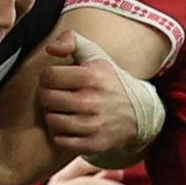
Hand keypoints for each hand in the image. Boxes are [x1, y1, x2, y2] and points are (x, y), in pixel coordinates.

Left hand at [37, 31, 139, 155]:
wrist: (139, 113)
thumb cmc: (108, 81)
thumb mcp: (95, 55)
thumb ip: (71, 40)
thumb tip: (51, 48)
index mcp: (92, 76)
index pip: (48, 76)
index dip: (49, 77)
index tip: (57, 80)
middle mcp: (93, 101)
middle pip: (46, 99)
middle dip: (48, 97)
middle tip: (57, 96)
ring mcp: (94, 125)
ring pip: (52, 121)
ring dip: (53, 116)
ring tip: (62, 111)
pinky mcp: (95, 144)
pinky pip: (61, 141)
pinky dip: (61, 134)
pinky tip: (69, 126)